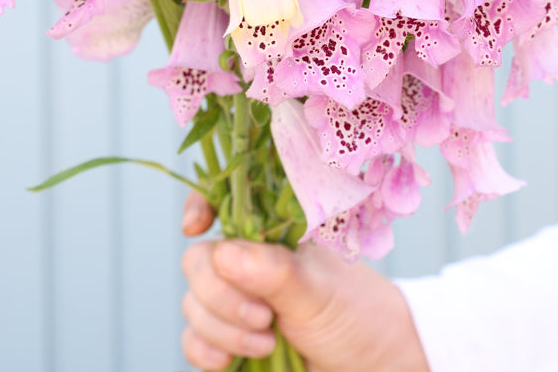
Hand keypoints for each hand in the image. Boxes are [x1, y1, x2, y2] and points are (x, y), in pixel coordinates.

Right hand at [180, 192, 430, 371]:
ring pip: (193, 303)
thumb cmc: (351, 312)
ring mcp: (235, 299)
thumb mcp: (317, 290)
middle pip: (198, 261)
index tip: (194, 226)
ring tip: (267, 341)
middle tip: (264, 316)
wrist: (366, 363)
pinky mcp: (228, 338)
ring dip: (222, 329)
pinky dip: (205, 350)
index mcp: (269, 232)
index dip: (199, 205)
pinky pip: (192, 339)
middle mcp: (247, 261)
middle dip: (220, 294)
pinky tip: (230, 360)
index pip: (223, 202)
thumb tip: (225, 253)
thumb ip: (275, 271)